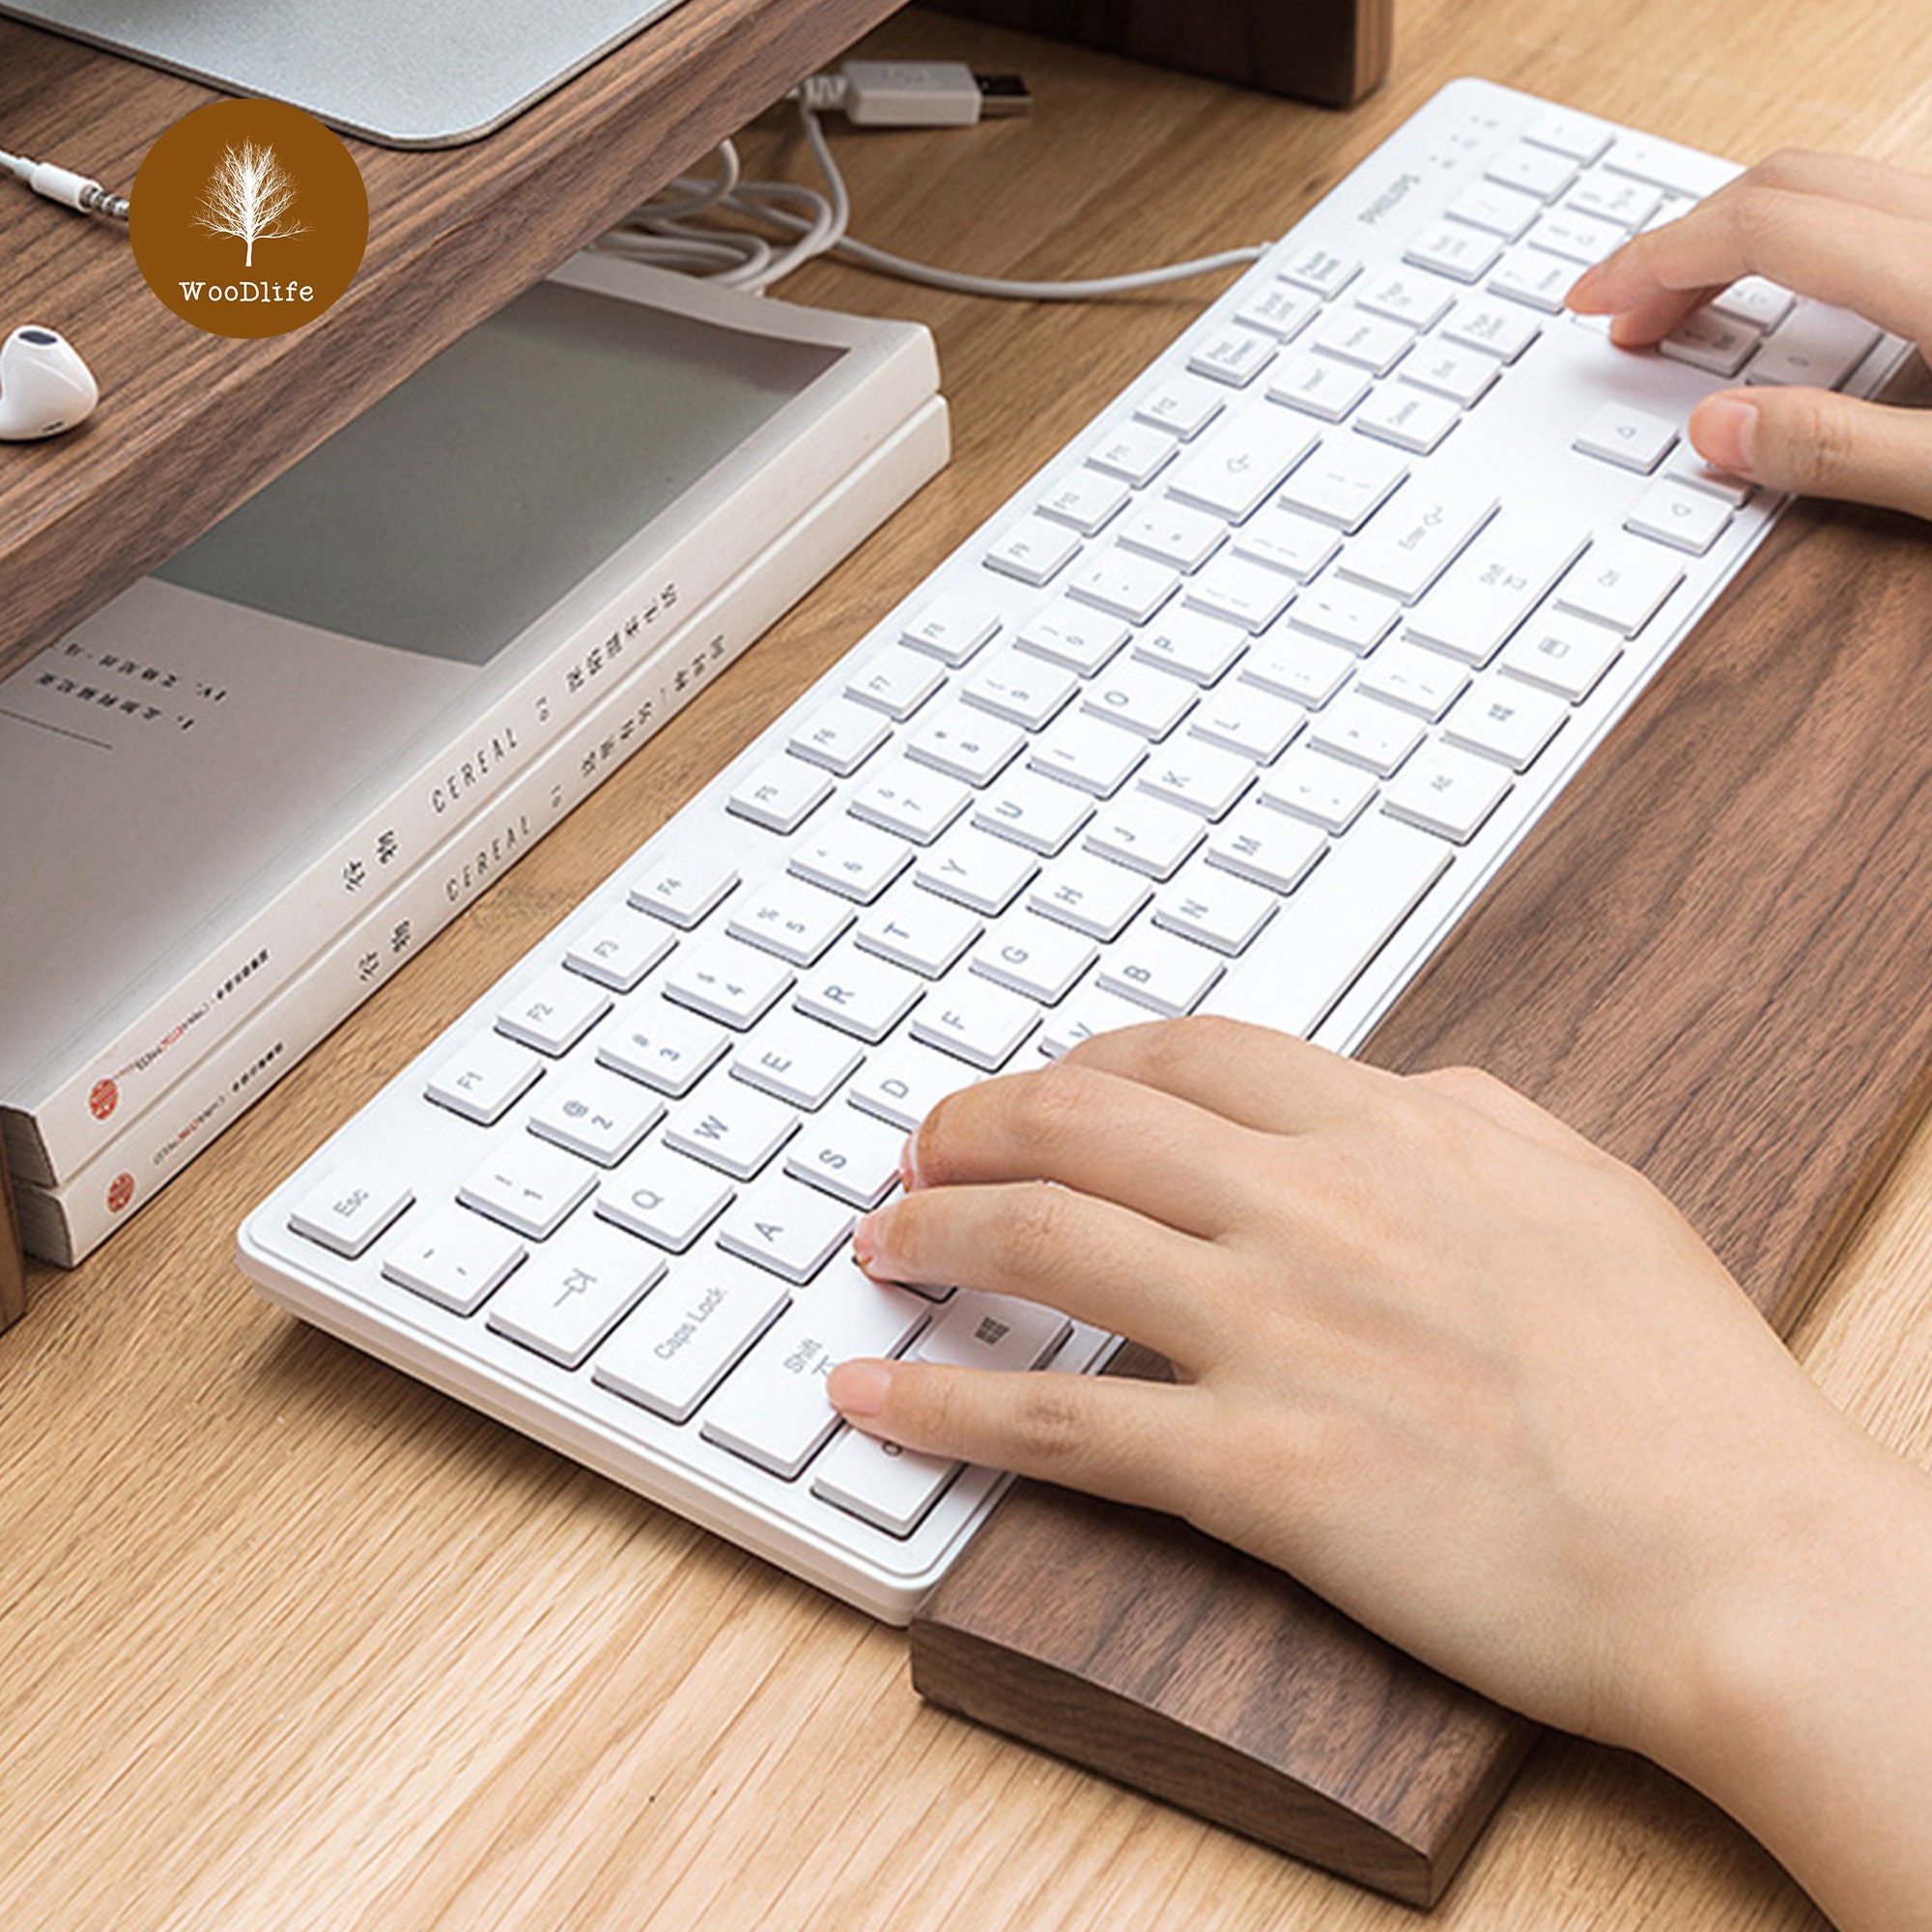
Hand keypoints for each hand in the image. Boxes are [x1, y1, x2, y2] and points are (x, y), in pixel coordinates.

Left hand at [831, 1018, 1859, 1752]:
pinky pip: (1055, 1423)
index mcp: (1394, 1132)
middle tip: (921, 1149)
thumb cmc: (1682, 1387)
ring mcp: (1274, 1333)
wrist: (1740, 1554)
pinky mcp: (1255, 1469)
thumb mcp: (1587, 1188)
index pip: (1187, 1054)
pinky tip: (878, 1397)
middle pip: (1084, 1124)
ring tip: (881, 1243)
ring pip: (1044, 1242)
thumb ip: (1472, 1114)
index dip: (1082, 1062)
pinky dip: (944, 1404)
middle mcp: (1314, 1208)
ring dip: (934, 1234)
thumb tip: (1399, 1084)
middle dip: (976, 1124)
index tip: (1038, 1087)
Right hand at [1566, 150, 1931, 517]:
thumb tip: (1716, 429)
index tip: (1595, 299)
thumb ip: (1834, 450)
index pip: (1760, 230)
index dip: (1658, 260)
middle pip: (1784, 191)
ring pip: (1827, 192)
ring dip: (1737, 239)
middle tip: (1623, 314)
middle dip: (1681, 246)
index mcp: (1930, 272)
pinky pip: (1865, 215)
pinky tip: (1785, 302)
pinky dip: (1797, 244)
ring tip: (1687, 310)